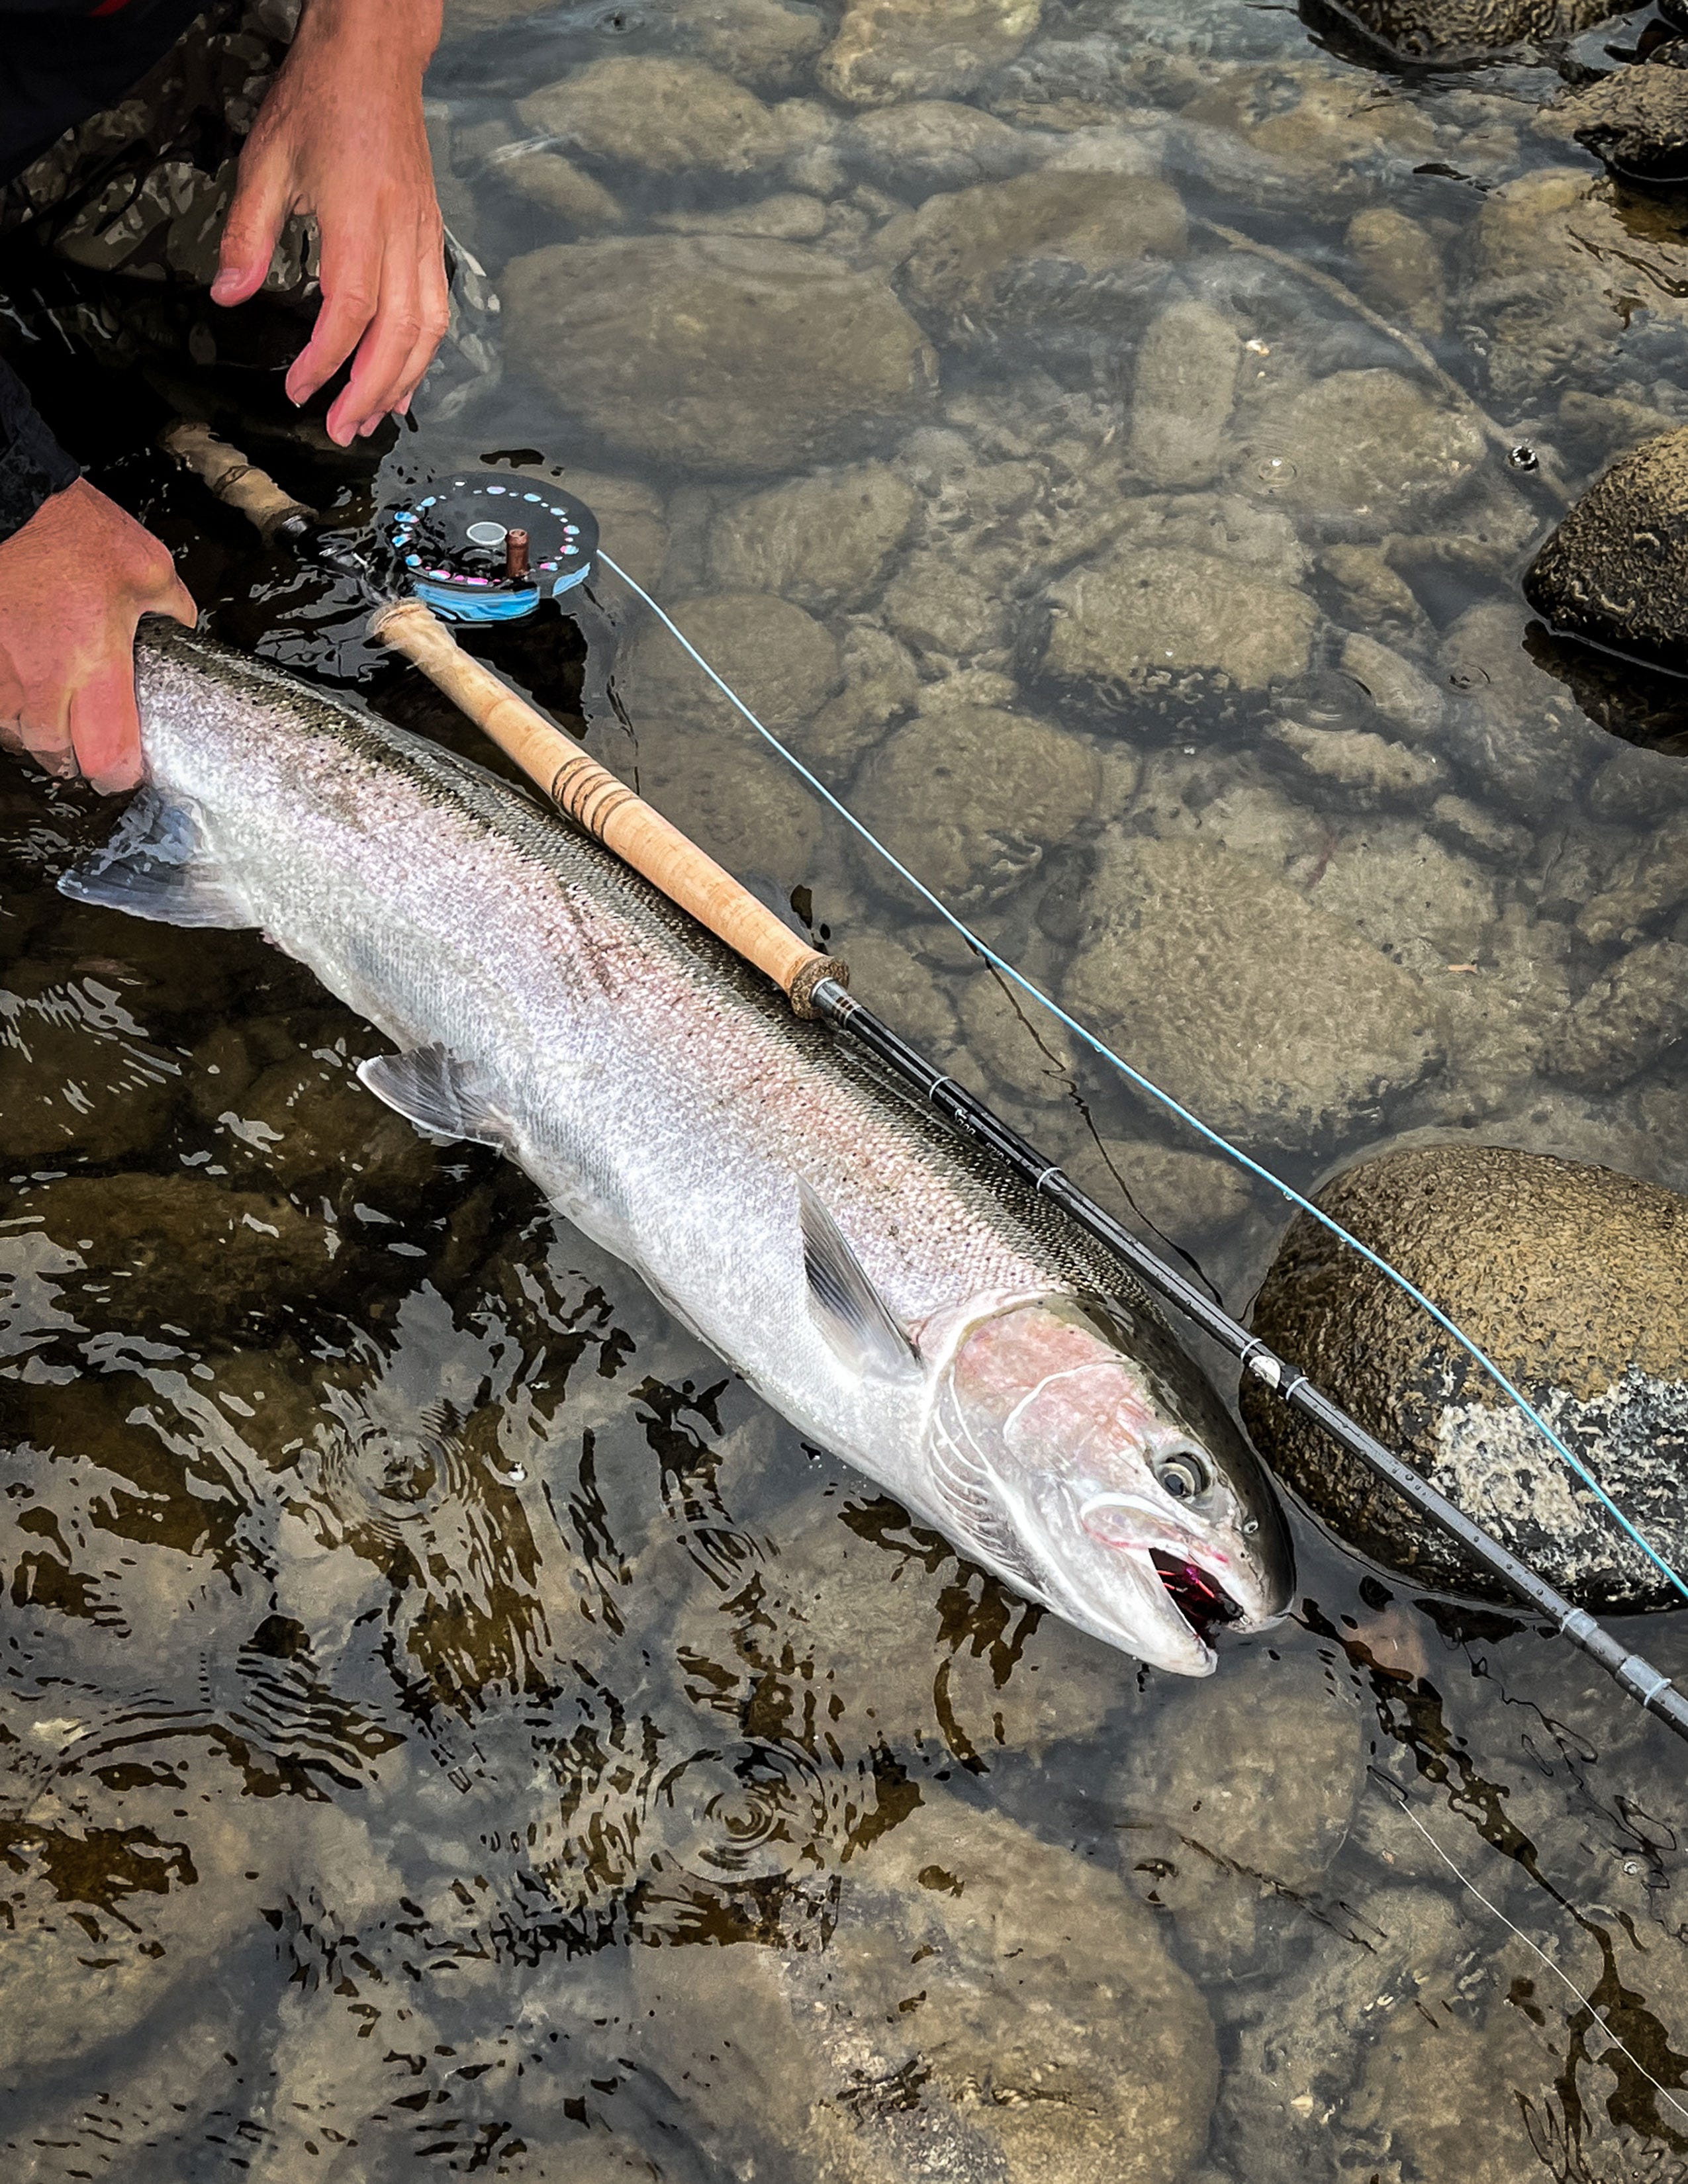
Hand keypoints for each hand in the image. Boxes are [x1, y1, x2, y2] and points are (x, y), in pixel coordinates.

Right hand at [0, 481, 196, 792]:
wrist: (11, 503)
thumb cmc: (73, 532)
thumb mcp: (147, 567)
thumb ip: (171, 607)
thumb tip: (180, 626)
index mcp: (97, 665)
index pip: (106, 754)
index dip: (118, 773)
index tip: (128, 770)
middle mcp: (47, 677)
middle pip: (56, 755)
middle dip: (76, 762)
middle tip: (92, 753)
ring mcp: (6, 669)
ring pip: (17, 734)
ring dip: (39, 737)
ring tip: (60, 728)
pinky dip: (8, 709)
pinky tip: (25, 697)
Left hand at [211, 0, 447, 446]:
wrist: (374, 56)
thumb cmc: (319, 100)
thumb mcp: (265, 158)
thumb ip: (247, 232)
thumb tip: (228, 295)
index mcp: (357, 216)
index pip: (350, 310)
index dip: (326, 360)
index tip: (299, 389)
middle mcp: (400, 233)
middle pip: (399, 334)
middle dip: (371, 391)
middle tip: (343, 429)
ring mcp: (424, 235)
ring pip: (429, 328)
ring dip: (405, 380)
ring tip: (377, 416)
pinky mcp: (431, 234)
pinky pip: (438, 306)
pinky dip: (425, 351)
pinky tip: (406, 377)